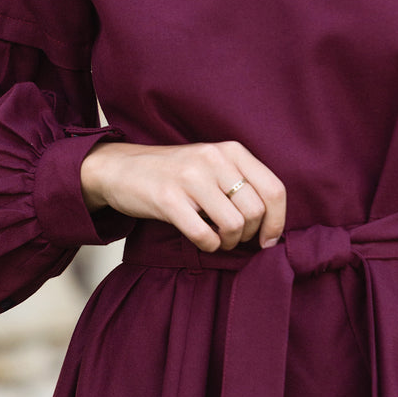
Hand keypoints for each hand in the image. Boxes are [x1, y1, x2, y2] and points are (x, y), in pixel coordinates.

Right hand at [79, 139, 286, 252]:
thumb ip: (243, 183)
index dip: (277, 221)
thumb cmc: (174, 174)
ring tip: (218, 239)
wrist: (121, 168)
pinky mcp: (168, 198)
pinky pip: (204, 235)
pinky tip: (202, 241)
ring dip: (228, 242)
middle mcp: (213, 159)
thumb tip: (273, 225)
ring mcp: (190, 177)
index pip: (274, 189)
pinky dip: (208, 246)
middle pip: (255, 211)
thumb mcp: (213, 165)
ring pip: (233, 224)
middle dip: (249, 234)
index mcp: (231, 150)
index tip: (268, 239)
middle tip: (233, 237)